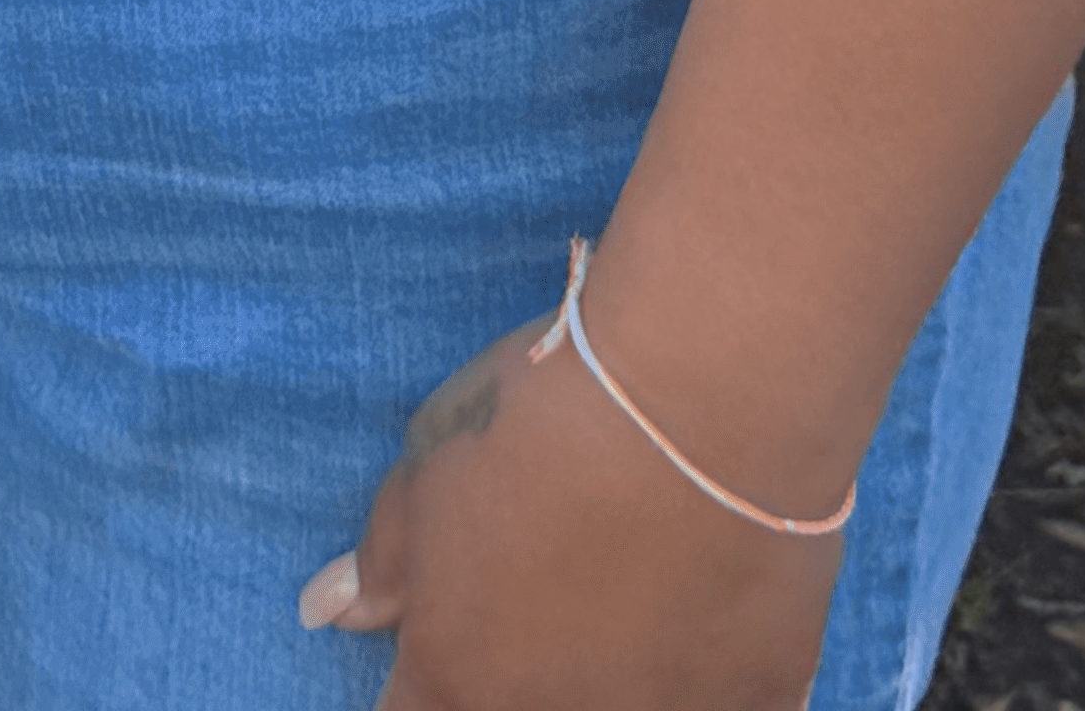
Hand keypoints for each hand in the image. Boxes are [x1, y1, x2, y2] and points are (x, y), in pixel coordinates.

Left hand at [297, 301, 846, 710]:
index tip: (443, 650)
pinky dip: (704, 684)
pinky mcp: (760, 707)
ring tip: (620, 612)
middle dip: (509, 683)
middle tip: (541, 610)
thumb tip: (324, 612)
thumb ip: (385, 560)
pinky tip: (703, 631)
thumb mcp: (430, 469)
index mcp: (458, 678)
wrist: (701, 404)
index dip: (419, 687)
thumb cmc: (543, 421)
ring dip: (609, 685)